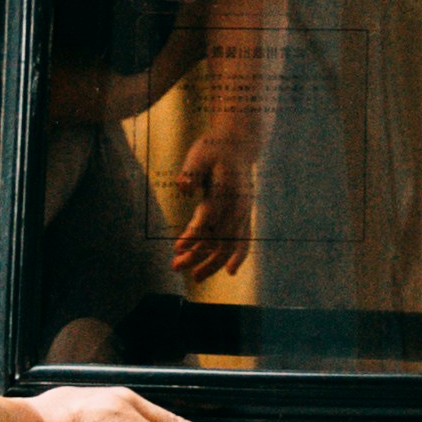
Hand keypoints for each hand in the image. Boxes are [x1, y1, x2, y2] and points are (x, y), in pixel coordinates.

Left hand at [167, 132, 261, 288]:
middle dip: (198, 255)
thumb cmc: (213, 150)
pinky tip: (229, 271)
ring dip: (212, 261)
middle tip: (176, 266)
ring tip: (193, 276)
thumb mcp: (199, 154)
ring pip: (231, 244)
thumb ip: (191, 171)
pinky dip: (239, 257)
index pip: (210, 216)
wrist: (238, 145)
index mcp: (225, 188)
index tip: (177, 247)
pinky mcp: (245, 216)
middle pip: (219, 236)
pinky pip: (245, 240)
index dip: (194, 234)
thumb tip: (184, 186)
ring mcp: (244, 211)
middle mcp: (238, 203)